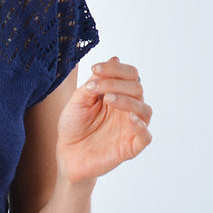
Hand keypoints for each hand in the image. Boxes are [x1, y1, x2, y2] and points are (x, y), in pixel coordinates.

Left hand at [56, 55, 152, 184]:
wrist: (67, 154)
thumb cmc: (73, 126)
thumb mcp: (79, 100)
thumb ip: (95, 82)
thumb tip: (114, 58)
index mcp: (117, 94)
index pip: (128, 75)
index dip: (115, 69)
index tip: (95, 68)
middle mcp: (127, 109)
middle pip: (137, 88)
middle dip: (116, 83)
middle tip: (94, 88)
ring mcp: (130, 128)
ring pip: (145, 110)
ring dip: (128, 100)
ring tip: (108, 100)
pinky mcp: (131, 146)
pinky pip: (146, 136)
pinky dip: (141, 126)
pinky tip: (129, 118)